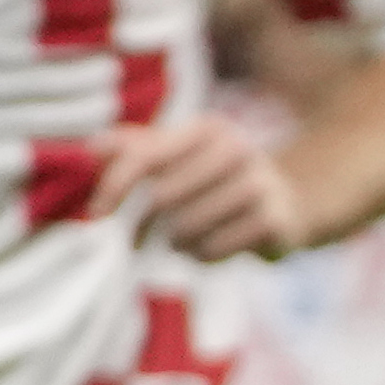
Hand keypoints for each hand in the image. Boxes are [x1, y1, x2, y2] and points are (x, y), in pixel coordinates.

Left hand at [99, 112, 310, 257]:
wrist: (292, 199)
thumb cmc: (217, 176)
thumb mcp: (183, 153)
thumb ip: (137, 147)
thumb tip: (92, 147)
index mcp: (206, 129)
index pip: (144, 156)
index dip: (114, 186)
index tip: (96, 214)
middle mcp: (235, 150)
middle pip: (161, 198)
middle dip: (140, 226)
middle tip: (135, 241)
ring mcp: (259, 185)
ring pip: (185, 228)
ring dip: (172, 243)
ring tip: (178, 240)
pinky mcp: (273, 221)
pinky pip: (212, 249)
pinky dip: (199, 255)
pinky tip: (206, 247)